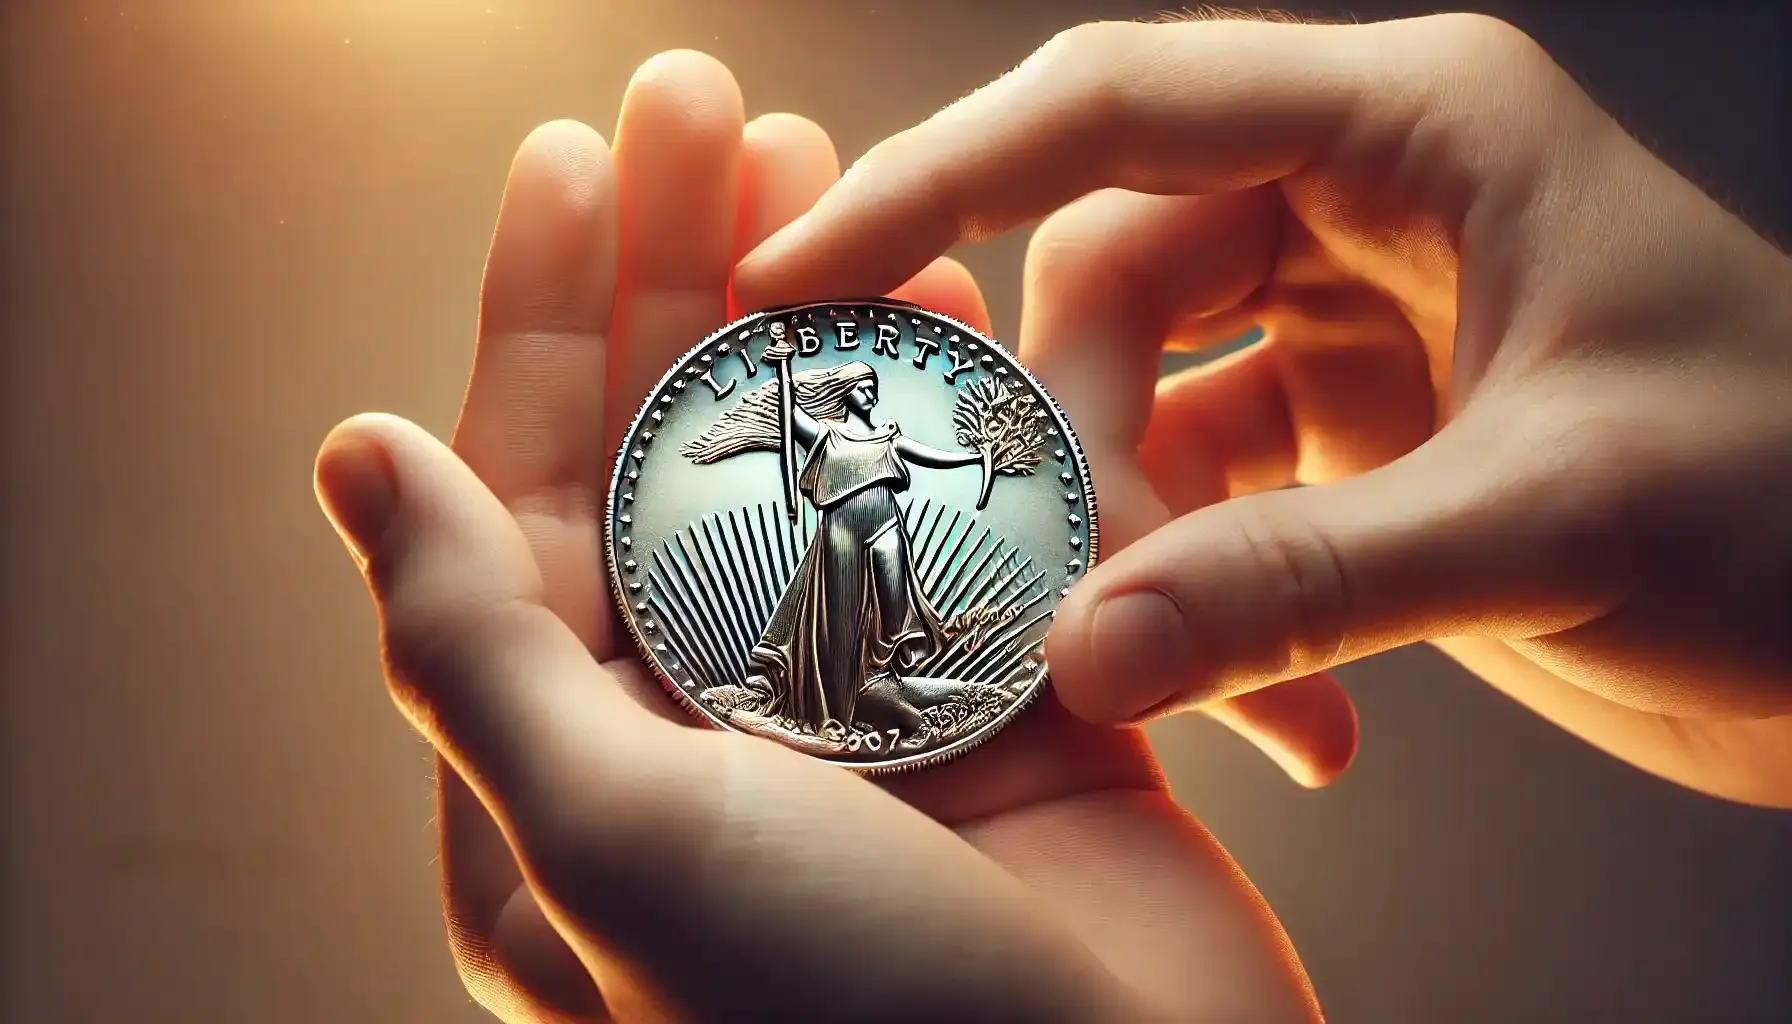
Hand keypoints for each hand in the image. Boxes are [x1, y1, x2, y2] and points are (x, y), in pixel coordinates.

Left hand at [315, 52, 1317, 1022]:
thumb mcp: (616, 843)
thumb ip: (475, 649)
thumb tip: (355, 454)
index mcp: (573, 769)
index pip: (525, 501)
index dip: (541, 320)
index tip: (572, 158)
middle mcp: (705, 732)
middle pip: (678, 457)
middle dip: (685, 276)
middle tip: (710, 104)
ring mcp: (859, 714)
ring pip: (822, 470)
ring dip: (824, 319)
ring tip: (830, 168)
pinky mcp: (1001, 705)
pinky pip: (964, 523)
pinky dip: (958, 410)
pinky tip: (952, 294)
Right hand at [733, 13, 1791, 806]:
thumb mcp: (1555, 523)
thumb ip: (1306, 581)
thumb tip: (1085, 653)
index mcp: (1412, 129)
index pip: (1115, 110)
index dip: (938, 179)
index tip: (803, 279)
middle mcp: (1360, 199)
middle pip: (1108, 270)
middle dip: (1070, 433)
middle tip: (1060, 579)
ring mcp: (1347, 315)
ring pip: (1142, 392)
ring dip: (1140, 536)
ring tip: (1185, 666)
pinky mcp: (1349, 428)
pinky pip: (1206, 486)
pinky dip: (1205, 593)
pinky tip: (1276, 712)